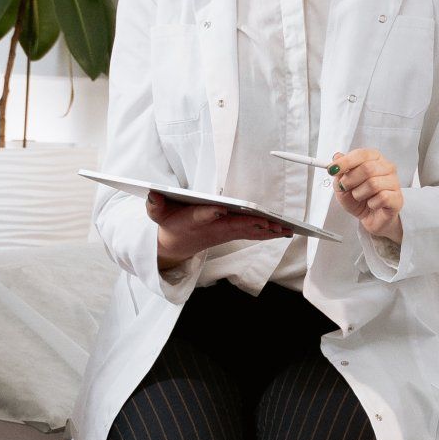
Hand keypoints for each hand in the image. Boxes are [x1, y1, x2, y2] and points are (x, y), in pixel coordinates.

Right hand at [147, 193, 289, 270]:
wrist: (174, 246)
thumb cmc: (169, 223)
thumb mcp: (156, 213)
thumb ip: (155, 204)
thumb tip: (152, 193)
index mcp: (192, 220)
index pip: (202, 215)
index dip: (211, 212)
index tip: (220, 208)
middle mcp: (211, 228)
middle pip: (234, 225)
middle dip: (252, 224)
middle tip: (270, 222)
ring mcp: (223, 233)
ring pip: (247, 231)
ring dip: (267, 231)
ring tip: (286, 228)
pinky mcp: (231, 234)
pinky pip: (252, 234)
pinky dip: (268, 233)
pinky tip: (284, 231)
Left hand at [329, 147, 402, 241]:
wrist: (371, 218)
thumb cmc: (359, 200)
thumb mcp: (343, 186)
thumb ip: (340, 172)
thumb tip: (337, 157)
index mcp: (374, 159)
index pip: (361, 154)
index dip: (345, 162)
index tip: (332, 169)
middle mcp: (386, 168)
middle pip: (367, 168)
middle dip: (351, 180)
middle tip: (345, 187)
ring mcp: (394, 182)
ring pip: (373, 184)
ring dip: (359, 194)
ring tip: (360, 197)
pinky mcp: (397, 198)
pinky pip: (382, 198)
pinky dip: (371, 203)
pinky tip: (372, 204)